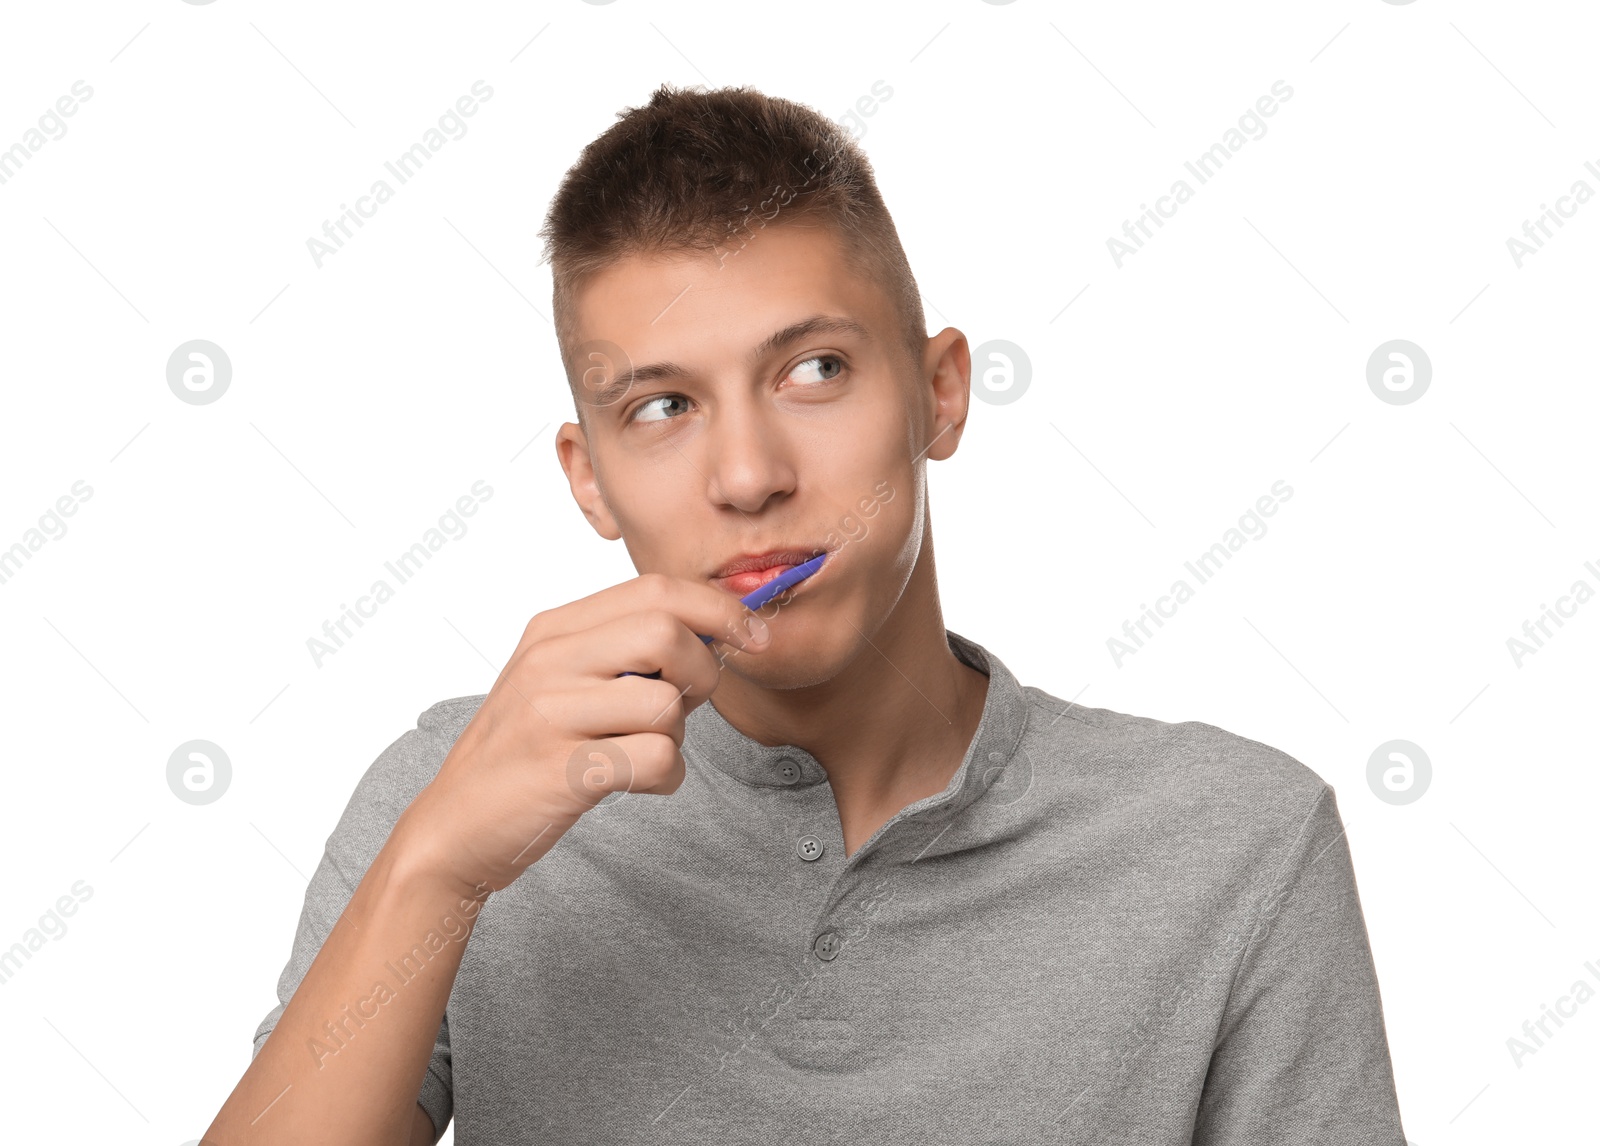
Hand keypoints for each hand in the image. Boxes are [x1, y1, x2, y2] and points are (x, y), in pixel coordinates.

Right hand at [393, 573, 770, 896]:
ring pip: (666, 703)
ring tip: (642, 749)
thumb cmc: (525, 751)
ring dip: (676, 735)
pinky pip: (657, 759)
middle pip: (666, 632)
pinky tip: (639, 783)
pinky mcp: (562, 770)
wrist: (455, 826)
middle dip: (701, 672)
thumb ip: (623, 648)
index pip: (655, 589)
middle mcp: (548, 661)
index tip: (752, 635)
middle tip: (686, 705)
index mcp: (553, 629)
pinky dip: (666, 777)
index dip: (718, 607)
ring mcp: (550, 714)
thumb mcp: (560, 679)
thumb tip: (714, 631)